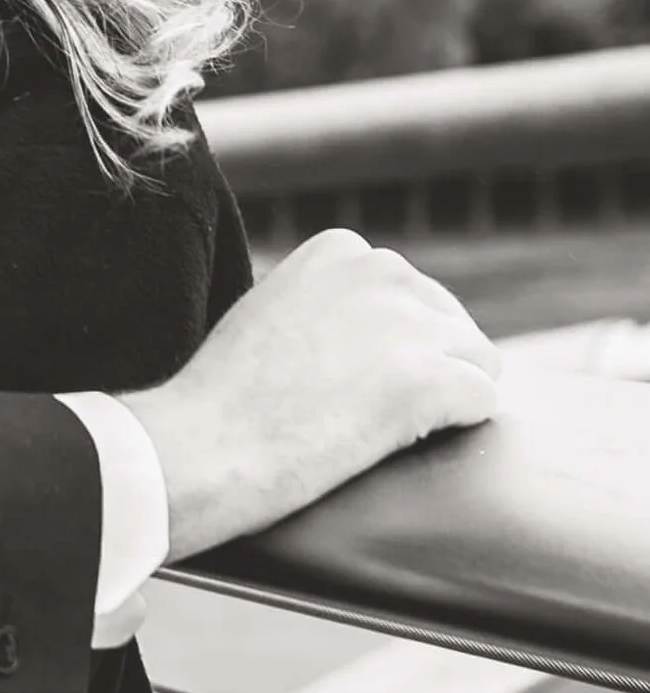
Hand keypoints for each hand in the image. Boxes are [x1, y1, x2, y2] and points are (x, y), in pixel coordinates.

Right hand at [121, 227, 500, 562]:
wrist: (208, 441)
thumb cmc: (227, 394)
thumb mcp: (275, 311)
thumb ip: (329, 302)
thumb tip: (375, 332)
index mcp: (341, 250)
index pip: (412, 292)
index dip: (392, 343)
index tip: (349, 375)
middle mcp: (380, 270)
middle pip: (452, 322)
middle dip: (427, 366)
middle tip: (368, 410)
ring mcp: (407, 323)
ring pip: (479, 360)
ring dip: (446, 397)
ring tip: (388, 427)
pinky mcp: (429, 378)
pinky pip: (483, 400)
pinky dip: (457, 427)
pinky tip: (404, 440)